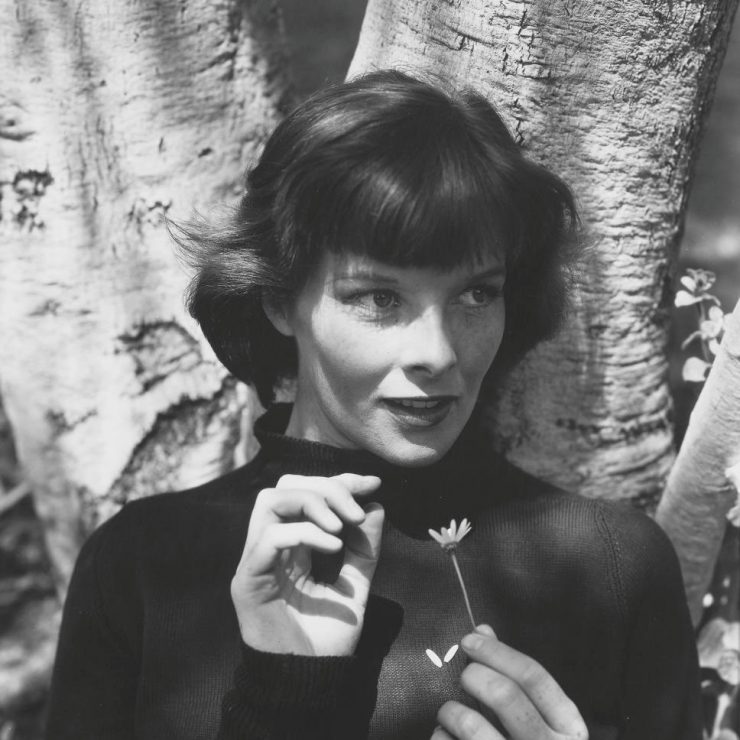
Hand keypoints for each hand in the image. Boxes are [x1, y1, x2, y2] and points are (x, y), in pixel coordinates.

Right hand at [231, 473, 383, 656]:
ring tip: (341, 526)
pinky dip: (303, 533)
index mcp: (292, 544)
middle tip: (355, 510)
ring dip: (311, 503)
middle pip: (284, 486)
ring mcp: (255, 562)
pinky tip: (333, 546)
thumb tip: (375, 504)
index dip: (338, 481)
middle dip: (325, 487)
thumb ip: (365, 547)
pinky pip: (267, 540)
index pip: (306, 491)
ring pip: (268, 501)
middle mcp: (270, 547)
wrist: (310, 682)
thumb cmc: (329, 637)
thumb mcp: (357, 585)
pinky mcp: (247, 583)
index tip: (373, 484)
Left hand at [432, 625, 587, 739]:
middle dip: (474, 676)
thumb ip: (513, 677)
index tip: (470, 639)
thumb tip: (484, 630)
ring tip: (449, 713)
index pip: (533, 676)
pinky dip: (441, 737)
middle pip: (504, 695)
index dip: (497, 652)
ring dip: (452, 710)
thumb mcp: (539, 720)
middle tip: (463, 676)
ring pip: (472, 725)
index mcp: (568, 730)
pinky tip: (445, 738)